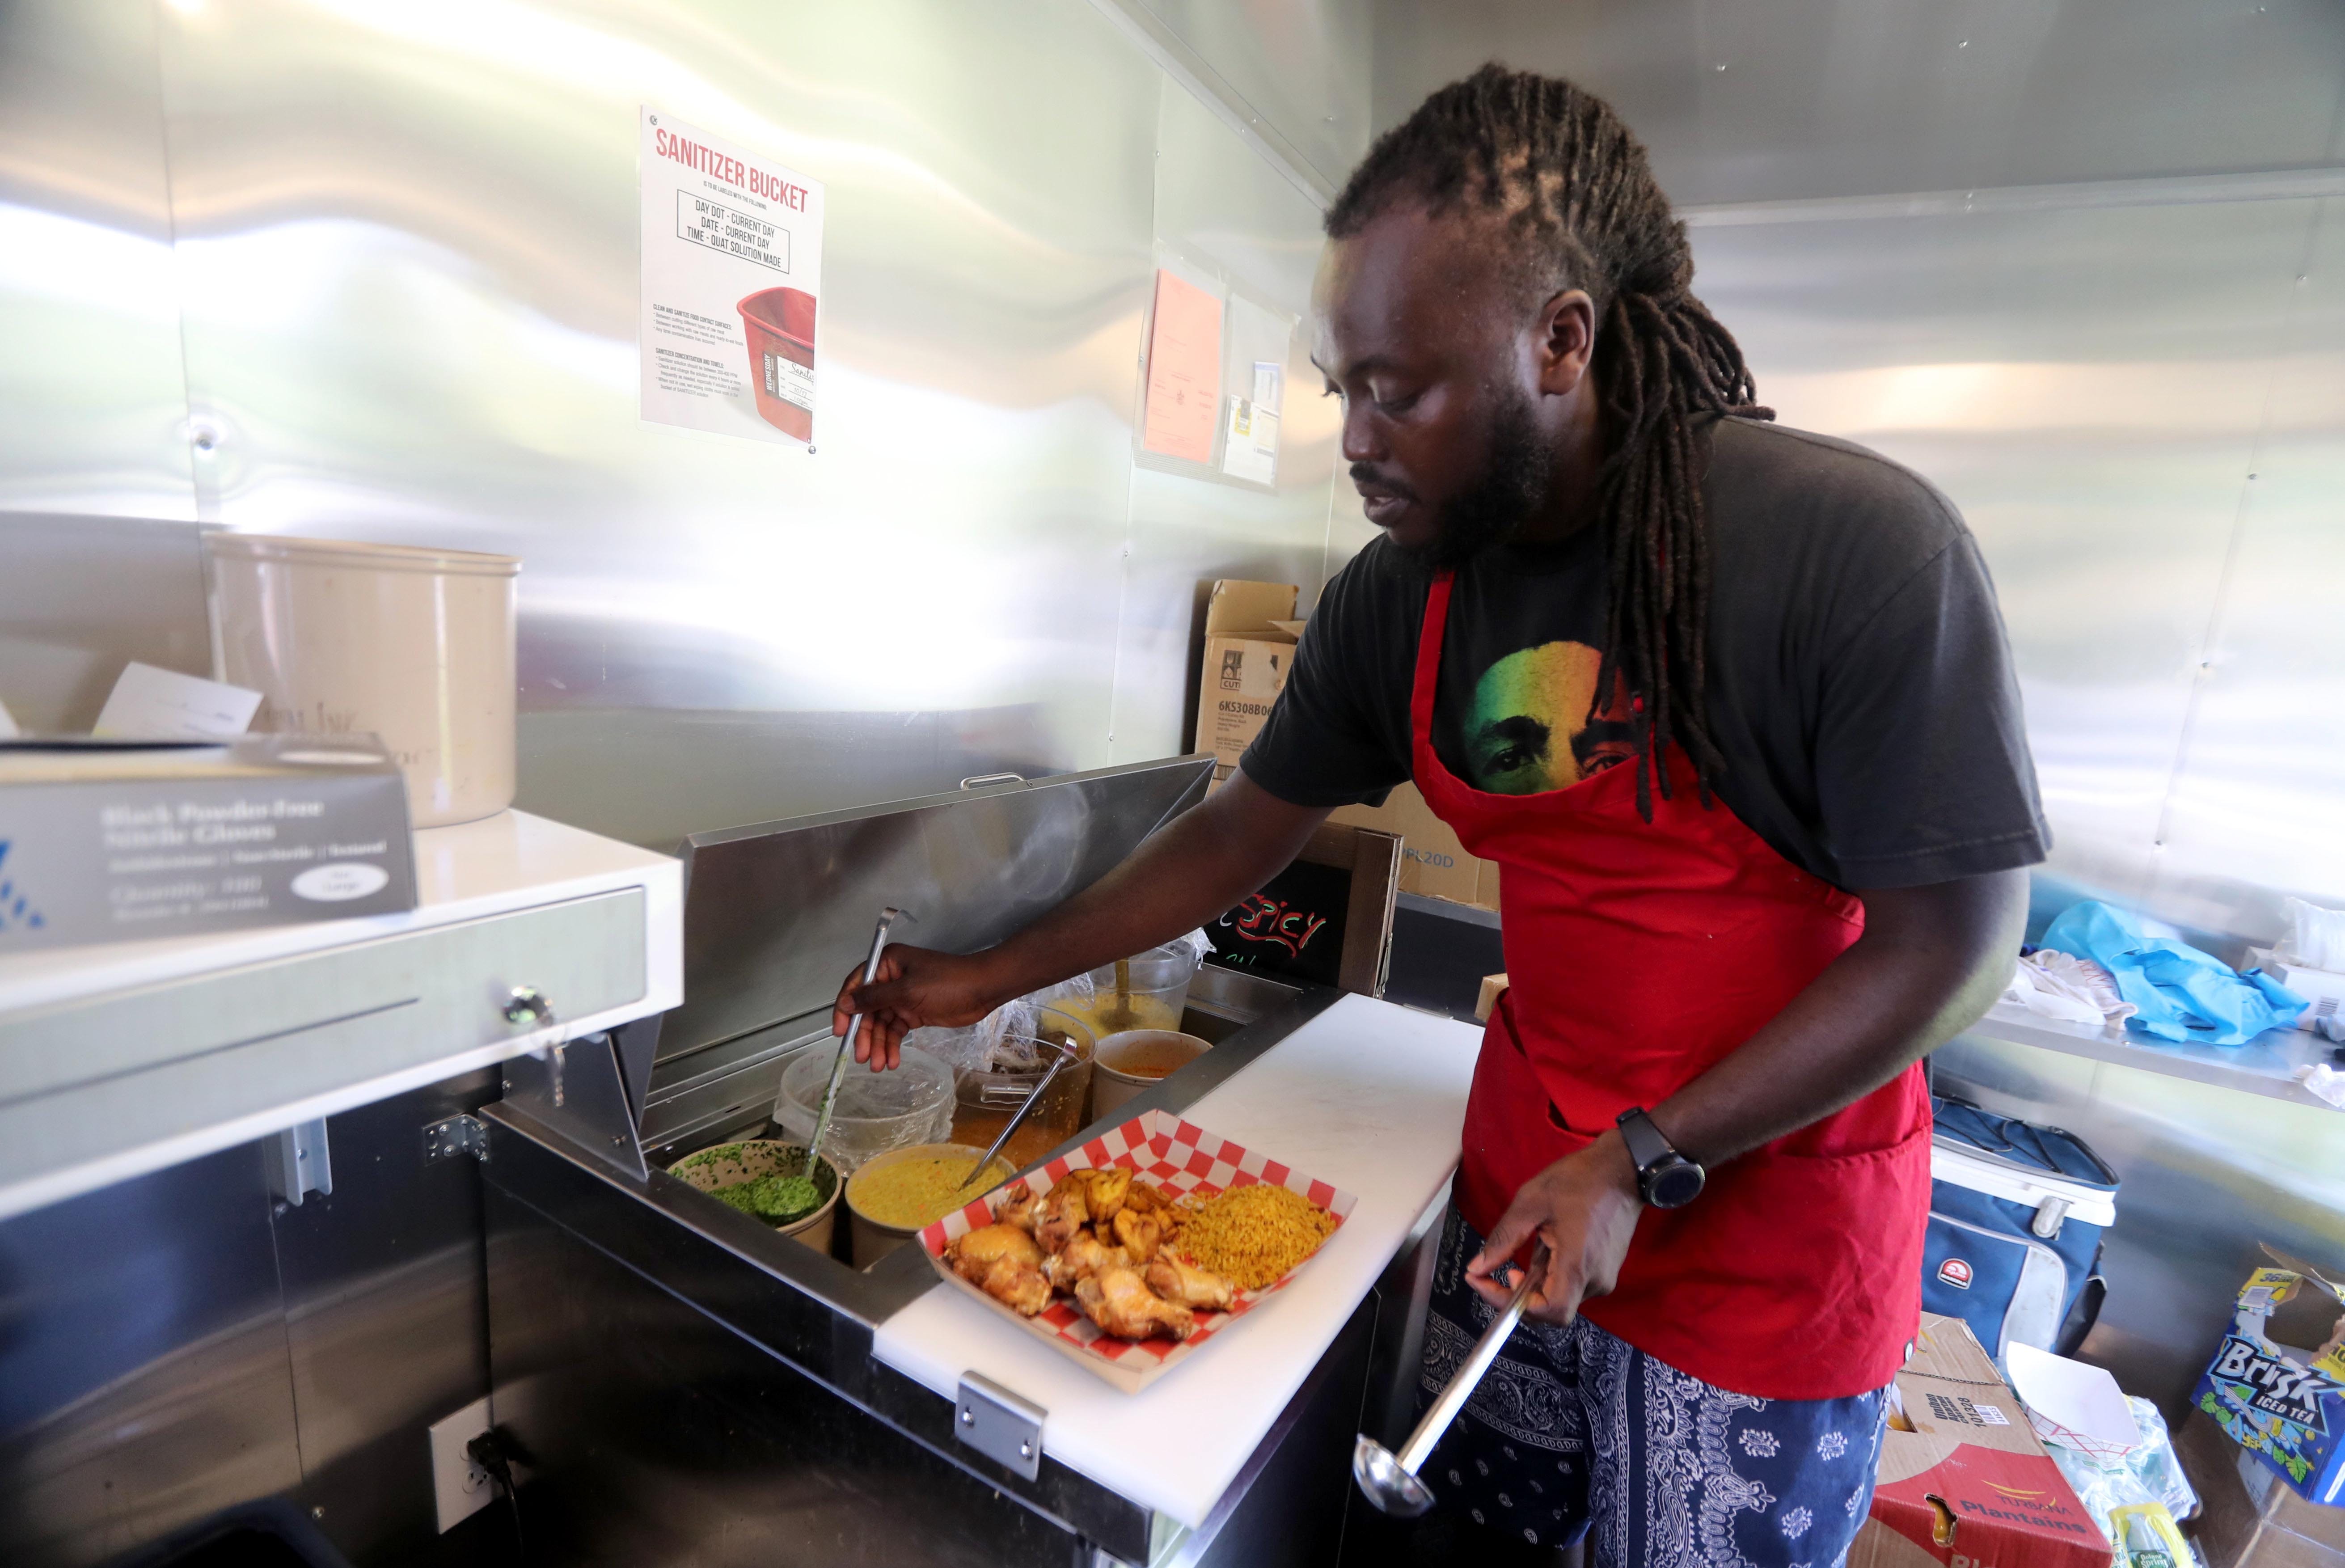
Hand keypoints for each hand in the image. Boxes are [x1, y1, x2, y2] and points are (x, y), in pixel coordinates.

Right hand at [830, 945, 1003, 1069]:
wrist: (982, 990)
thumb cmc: (946, 983)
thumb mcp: (907, 990)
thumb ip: (875, 998)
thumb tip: (846, 1003)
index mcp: (887, 964)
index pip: (857, 985)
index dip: (845, 1008)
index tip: (840, 1032)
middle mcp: (890, 979)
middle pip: (868, 1010)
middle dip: (865, 1034)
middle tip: (862, 1058)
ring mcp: (902, 998)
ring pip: (881, 1024)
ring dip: (878, 1044)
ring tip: (878, 1065)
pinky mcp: (913, 1013)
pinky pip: (896, 1030)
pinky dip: (892, 1045)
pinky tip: (891, 1061)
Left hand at [1466, 1130, 1644, 1326]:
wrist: (1624, 1168)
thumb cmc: (1579, 1180)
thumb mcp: (1531, 1202)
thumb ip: (1503, 1239)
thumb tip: (1476, 1268)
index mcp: (1577, 1265)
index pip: (1549, 1312)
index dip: (1512, 1305)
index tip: (1486, 1283)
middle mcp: (1594, 1280)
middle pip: (1552, 1309)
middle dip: (1519, 1295)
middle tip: (1501, 1270)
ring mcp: (1603, 1277)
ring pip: (1561, 1296)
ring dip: (1536, 1281)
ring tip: (1533, 1243)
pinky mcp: (1606, 1270)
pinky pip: (1572, 1283)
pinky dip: (1551, 1273)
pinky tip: (1547, 1244)